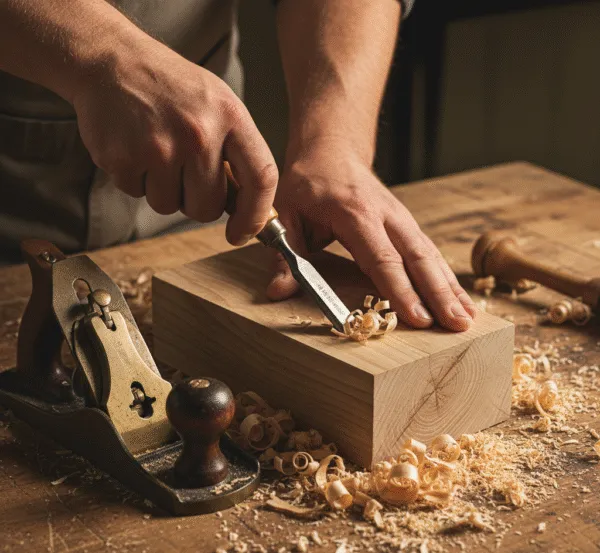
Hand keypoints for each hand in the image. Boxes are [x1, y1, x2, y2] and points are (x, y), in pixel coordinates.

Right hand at [72, 34, 277, 245]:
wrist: (112, 61)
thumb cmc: (172, 89)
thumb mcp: (219, 105)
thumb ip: (238, 154)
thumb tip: (250, 210)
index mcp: (231, 117)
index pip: (261, 178)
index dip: (255, 216)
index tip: (241, 233)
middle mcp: (198, 133)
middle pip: (208, 208)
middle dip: (197, 202)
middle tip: (185, 172)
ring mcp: (158, 146)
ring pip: (170, 207)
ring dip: (164, 191)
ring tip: (157, 151)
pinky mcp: (122, 158)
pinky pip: (138, 195)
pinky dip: (136, 180)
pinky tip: (135, 147)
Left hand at [267, 143, 476, 330]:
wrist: (332, 150)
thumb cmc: (308, 183)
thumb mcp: (286, 214)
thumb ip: (284, 254)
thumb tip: (278, 291)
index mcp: (356, 214)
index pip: (382, 258)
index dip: (400, 290)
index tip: (419, 318)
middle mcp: (386, 216)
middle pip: (418, 258)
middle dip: (439, 294)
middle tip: (458, 325)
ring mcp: (400, 218)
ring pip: (430, 255)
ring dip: (449, 287)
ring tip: (466, 318)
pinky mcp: (405, 224)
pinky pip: (428, 252)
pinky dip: (445, 276)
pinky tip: (457, 298)